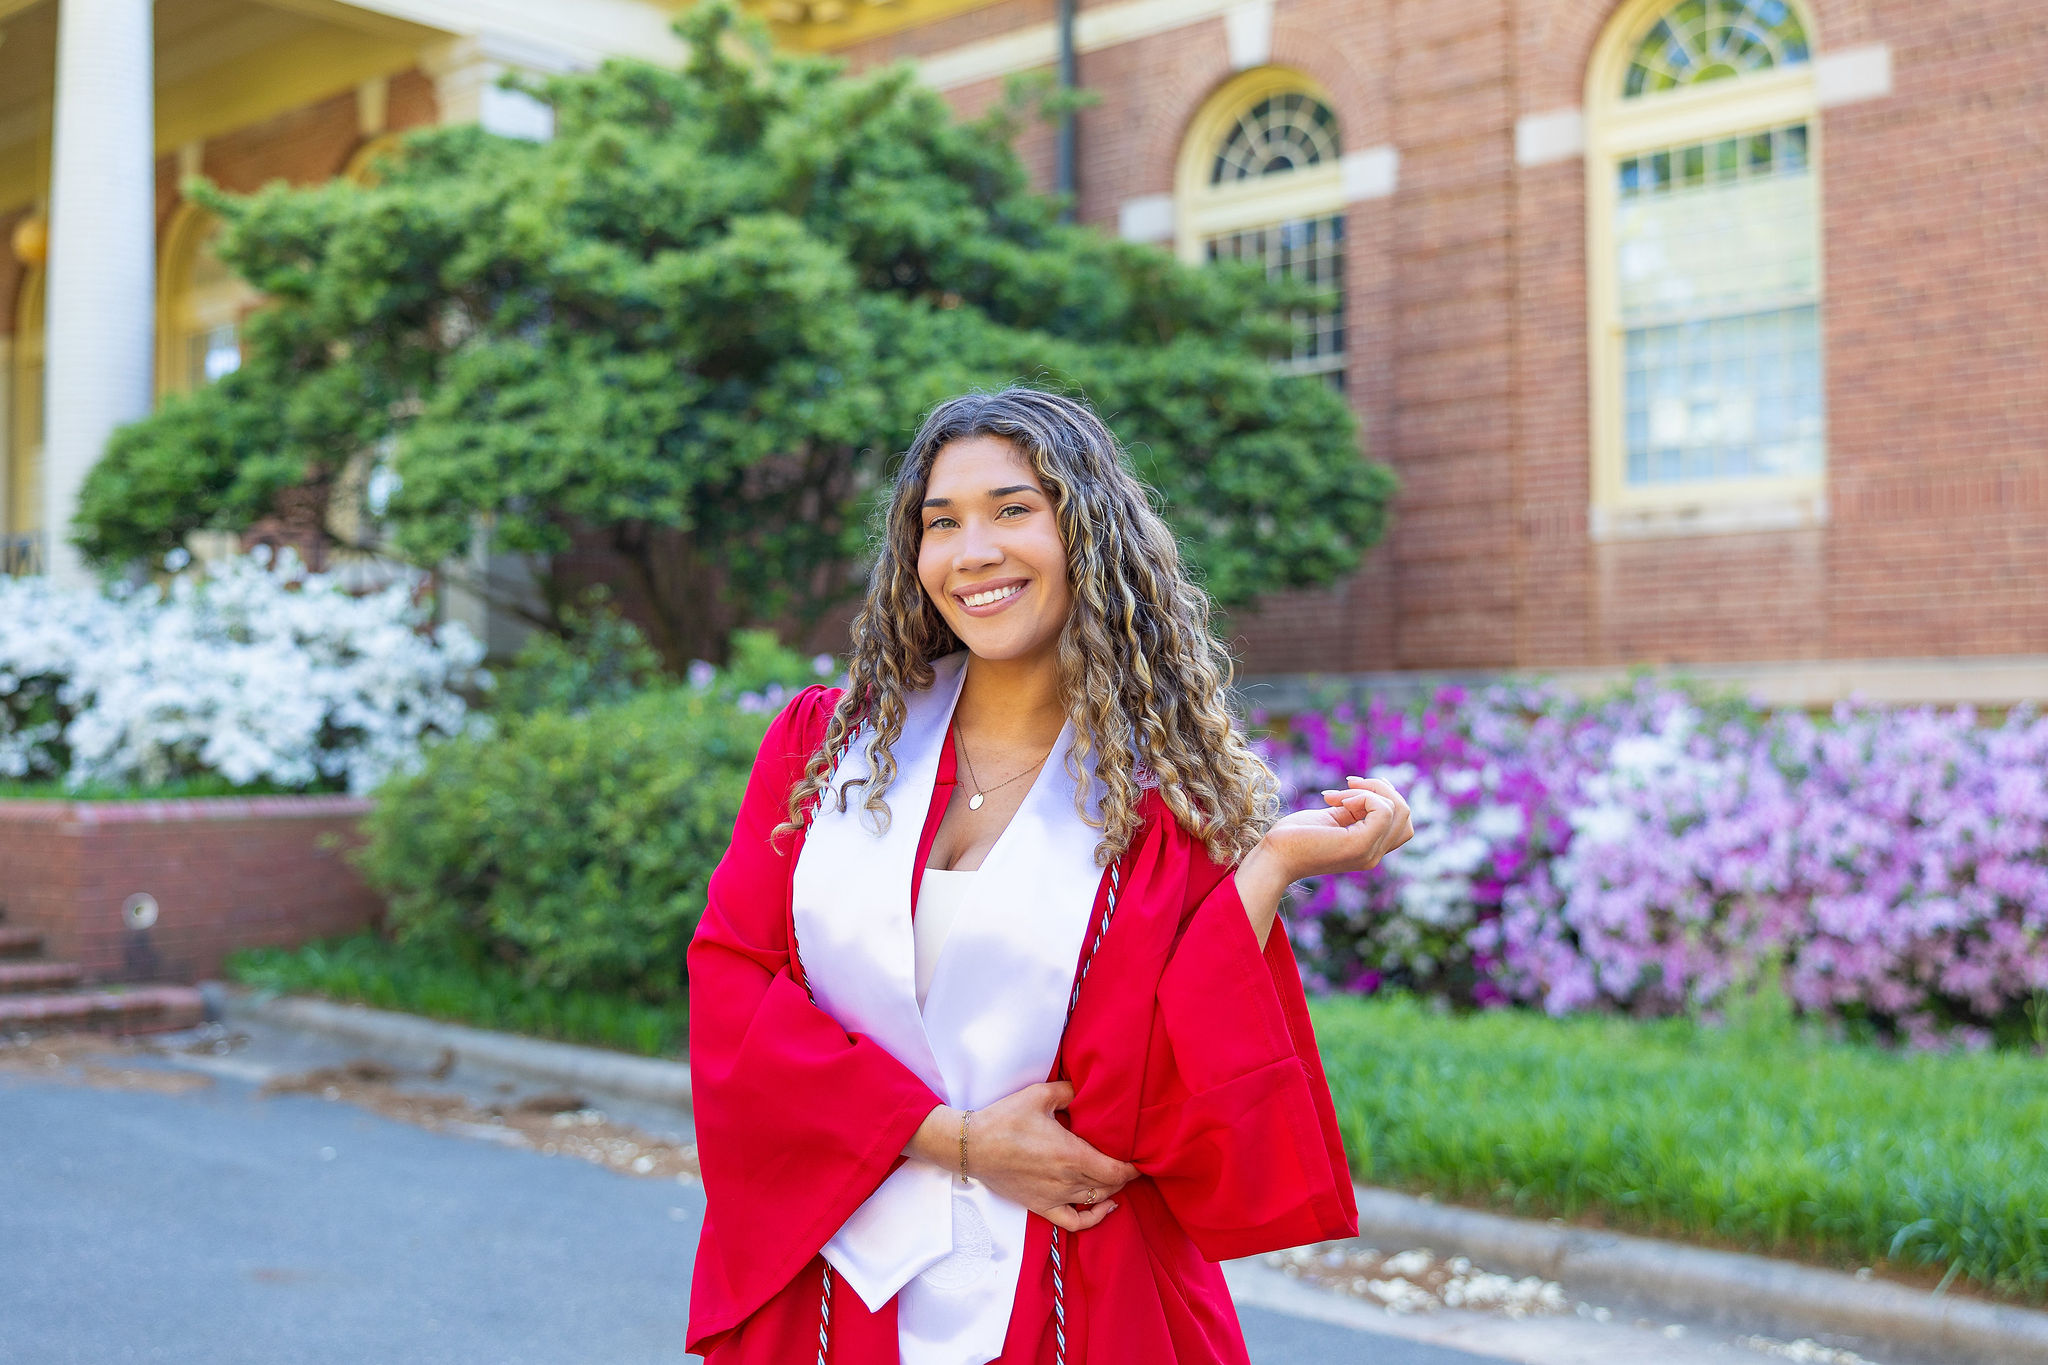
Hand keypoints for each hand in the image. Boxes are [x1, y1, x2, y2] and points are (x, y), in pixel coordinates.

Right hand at [905, 1082, 1135, 1232]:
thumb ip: (1069, 1091)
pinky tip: (1103, 1206)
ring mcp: (1054, 1197)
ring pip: (1096, 1200)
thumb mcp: (1039, 1095)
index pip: (1116, 1170)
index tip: (1140, 1156)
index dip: (1133, 1167)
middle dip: (1124, 1174)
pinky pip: (1074, 1222)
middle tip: (1129, 1159)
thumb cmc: (1005, 1120)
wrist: (973, 1146)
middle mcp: (1067, 1181)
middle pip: (1109, 1185)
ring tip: (1115, 1175)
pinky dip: (1094, 1218)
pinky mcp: (1041, 1206)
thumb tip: (1087, 1088)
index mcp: (1071, 1155)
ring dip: (1111, 1189)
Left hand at [1263, 774, 1414, 882]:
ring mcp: (1370, 853)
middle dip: (1381, 789)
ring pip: (1399, 809)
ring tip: (1338, 795)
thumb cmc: (1293, 838)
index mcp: (1369, 849)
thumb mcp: (1330, 819)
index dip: (1384, 797)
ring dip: (1370, 791)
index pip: (1402, 823)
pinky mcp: (1360, 846)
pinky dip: (1364, 797)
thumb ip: (1353, 810)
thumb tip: (1367, 789)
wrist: (1272, 857)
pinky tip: (1338, 802)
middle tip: (1347, 784)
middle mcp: (1374, 855)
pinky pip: (1383, 810)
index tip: (1351, 788)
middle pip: (1405, 814)